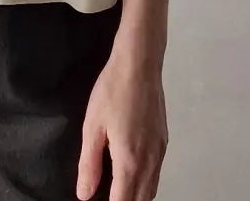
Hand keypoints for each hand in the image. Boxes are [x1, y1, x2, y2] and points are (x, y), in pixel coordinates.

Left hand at [76, 44, 167, 200]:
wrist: (140, 63)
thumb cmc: (113, 90)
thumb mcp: (92, 126)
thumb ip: (89, 164)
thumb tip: (84, 194)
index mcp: (130, 161)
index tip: (98, 200)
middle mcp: (150, 161)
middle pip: (141, 200)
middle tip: (107, 195)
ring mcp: (160, 151)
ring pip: (152, 189)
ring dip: (137, 195)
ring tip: (118, 187)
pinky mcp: (164, 141)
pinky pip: (157, 173)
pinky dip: (146, 182)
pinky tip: (131, 171)